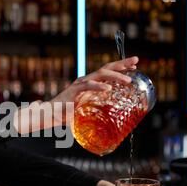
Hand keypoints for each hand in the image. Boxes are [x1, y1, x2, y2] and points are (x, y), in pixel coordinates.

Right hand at [13, 57, 137, 133]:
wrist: (50, 114)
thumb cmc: (67, 114)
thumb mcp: (86, 111)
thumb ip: (96, 112)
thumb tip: (113, 123)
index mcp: (90, 83)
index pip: (107, 72)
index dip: (121, 67)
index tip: (135, 65)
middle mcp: (86, 81)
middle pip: (106, 68)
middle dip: (122, 64)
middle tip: (136, 61)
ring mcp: (80, 84)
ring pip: (100, 75)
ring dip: (115, 76)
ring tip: (128, 80)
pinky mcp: (74, 91)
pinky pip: (88, 86)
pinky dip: (99, 87)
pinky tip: (108, 89)